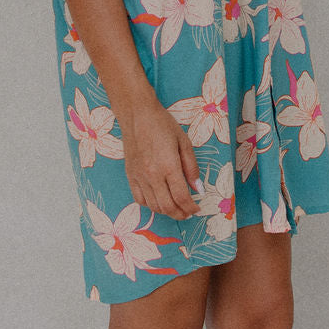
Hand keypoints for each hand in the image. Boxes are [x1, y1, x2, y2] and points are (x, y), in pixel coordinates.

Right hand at [120, 98, 200, 219]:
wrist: (137, 115)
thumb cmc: (163, 125)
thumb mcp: (184, 142)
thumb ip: (192, 167)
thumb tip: (198, 189)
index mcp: (169, 166)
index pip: (182, 197)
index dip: (191, 207)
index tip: (197, 208)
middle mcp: (152, 175)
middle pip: (167, 206)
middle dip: (181, 214)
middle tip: (188, 213)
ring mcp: (139, 177)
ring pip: (153, 206)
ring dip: (167, 212)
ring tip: (176, 209)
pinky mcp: (130, 176)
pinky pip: (139, 199)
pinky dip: (150, 205)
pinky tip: (159, 201)